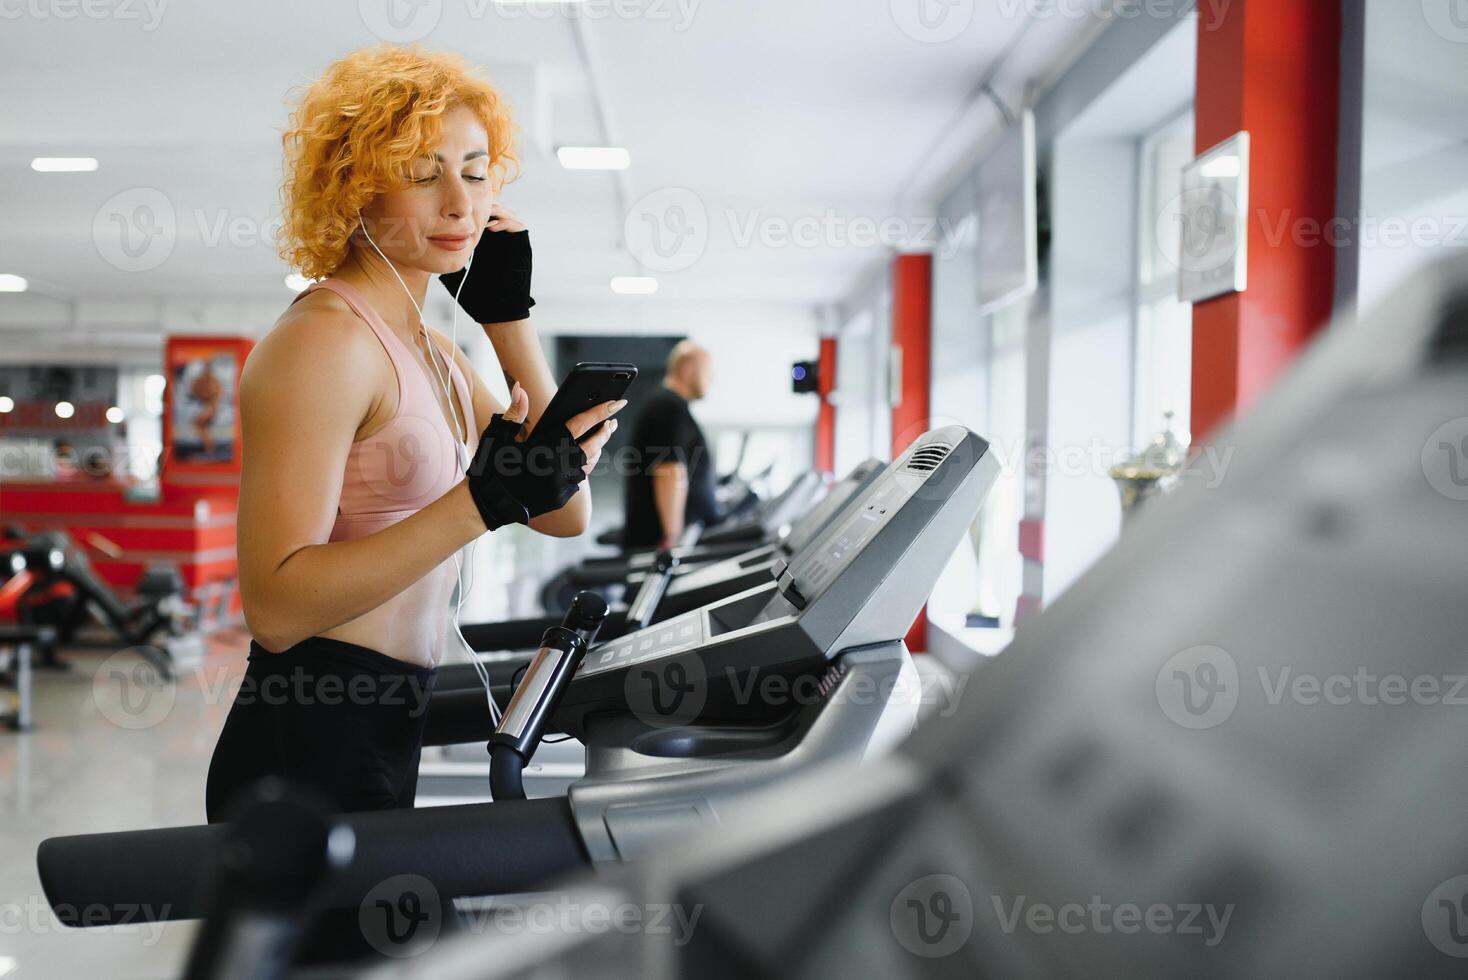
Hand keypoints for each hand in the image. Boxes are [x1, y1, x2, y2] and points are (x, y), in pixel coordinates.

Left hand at [439, 203, 533, 324]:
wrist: (497, 310)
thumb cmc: (475, 295)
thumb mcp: (456, 270)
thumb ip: (447, 257)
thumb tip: (425, 244)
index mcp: (483, 242)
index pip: (477, 216)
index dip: (468, 211)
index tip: (456, 213)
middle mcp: (498, 238)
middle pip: (493, 209)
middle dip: (481, 206)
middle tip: (469, 210)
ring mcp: (511, 240)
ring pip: (506, 212)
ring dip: (494, 211)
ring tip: (480, 218)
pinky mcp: (522, 244)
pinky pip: (517, 224)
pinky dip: (505, 221)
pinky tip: (490, 227)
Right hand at [464, 385, 626, 528]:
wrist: (489, 503)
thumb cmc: (492, 466)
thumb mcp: (499, 435)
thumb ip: (515, 411)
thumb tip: (520, 388)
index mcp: (546, 446)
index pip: (581, 424)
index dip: (600, 412)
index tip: (616, 402)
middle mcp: (559, 465)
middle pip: (592, 444)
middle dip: (605, 429)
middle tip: (613, 419)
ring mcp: (563, 483)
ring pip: (589, 462)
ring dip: (598, 447)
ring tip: (603, 435)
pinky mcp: (562, 496)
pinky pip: (580, 478)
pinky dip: (585, 465)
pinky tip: (587, 457)